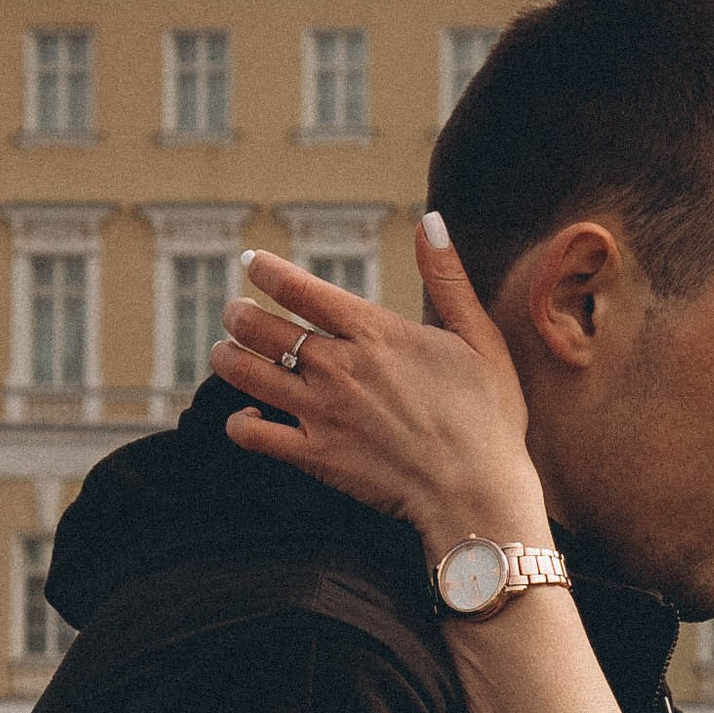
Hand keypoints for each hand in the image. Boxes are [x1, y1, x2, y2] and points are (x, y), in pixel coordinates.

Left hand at [214, 219, 545, 556]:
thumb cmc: (489, 416)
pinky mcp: (315, 455)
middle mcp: (338, 366)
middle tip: (235, 313)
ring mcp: (321, 412)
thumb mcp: (480, 338)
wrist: (478, 493)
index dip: (265, 269)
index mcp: (374, 332)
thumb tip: (433, 219)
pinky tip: (246, 417)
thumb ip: (448, 278)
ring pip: (244, 372)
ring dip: (225, 357)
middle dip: (237, 313)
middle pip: (258, 326)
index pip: (298, 288)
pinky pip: (253, 434)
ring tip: (224, 352)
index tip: (252, 263)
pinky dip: (239, 422)